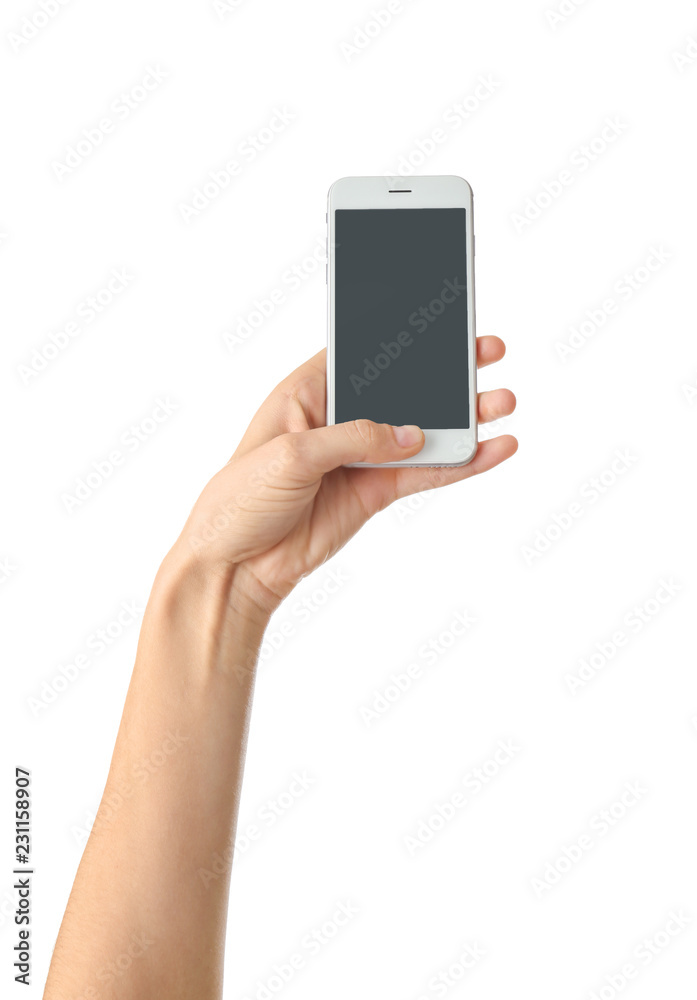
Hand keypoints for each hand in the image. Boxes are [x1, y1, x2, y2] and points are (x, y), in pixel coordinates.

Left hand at [175, 340, 516, 615]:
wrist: (235, 565)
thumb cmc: (240, 499)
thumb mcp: (291, 455)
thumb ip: (354, 438)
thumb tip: (411, 435)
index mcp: (307, 393)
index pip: (363, 353)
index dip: (403, 337)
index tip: (442, 322)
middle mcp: (339, 420)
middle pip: (403, 388)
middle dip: (446, 372)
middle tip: (488, 352)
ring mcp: (361, 457)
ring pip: (422, 431)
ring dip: (464, 418)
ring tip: (504, 403)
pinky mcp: (375, 492)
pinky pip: (425, 473)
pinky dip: (460, 464)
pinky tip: (491, 451)